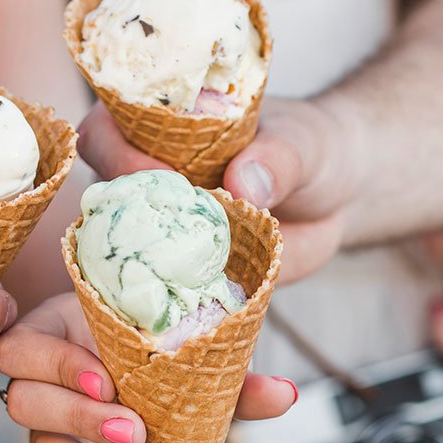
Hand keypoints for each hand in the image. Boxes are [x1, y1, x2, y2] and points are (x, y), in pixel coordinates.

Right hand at [0, 293, 297, 442]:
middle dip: (79, 421)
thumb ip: (227, 372)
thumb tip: (284, 395)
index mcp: (53, 331)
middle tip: (136, 434)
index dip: (58, 365)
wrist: (152, 359)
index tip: (107, 382)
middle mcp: (39, 380)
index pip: (23, 346)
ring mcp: (49, 428)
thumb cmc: (155, 340)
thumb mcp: (186, 347)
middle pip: (24, 405)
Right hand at [78, 99, 363, 282]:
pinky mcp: (185, 273)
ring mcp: (162, 230)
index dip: (118, 153)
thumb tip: (243, 185)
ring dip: (143, 272)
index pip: (104, 134)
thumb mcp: (300, 145)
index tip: (163, 175)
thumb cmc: (310, 149)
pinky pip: (168, 293)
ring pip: (127, 255)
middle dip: (122, 222)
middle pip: (102, 202)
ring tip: (183, 282)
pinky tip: (201, 312)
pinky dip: (177, 306)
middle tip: (169, 237)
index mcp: (156, 129)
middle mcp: (145, 180)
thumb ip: (275, 161)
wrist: (341, 194)